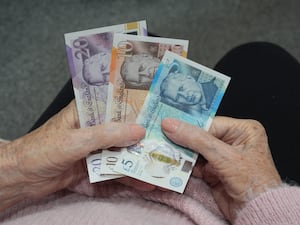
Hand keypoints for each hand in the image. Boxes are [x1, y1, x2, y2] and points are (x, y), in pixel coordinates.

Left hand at [0, 100, 152, 210]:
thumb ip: (106, 135)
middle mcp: (93, 128)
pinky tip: (143, 182)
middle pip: (123, 130)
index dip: (137, 106)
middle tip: (166, 142)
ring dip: (138, 159)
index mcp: (87, 111)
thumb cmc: (40, 151)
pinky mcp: (93, 165)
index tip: (159, 110)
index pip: (116, 103)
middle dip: (143, 137)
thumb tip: (137, 131)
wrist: (21, 179)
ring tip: (159, 166)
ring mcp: (94, 148)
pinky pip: (114, 169)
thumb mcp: (75, 140)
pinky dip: (128, 176)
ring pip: (121, 151)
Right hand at [161, 116, 281, 221]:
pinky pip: (194, 165)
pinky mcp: (213, 171)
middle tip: (161, 137)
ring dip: (180, 154)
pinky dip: (183, 166)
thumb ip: (196, 139)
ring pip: (194, 151)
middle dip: (182, 140)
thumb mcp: (224, 156)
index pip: (209, 123)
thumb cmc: (254, 183)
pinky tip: (172, 164)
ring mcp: (222, 157)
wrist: (258, 213)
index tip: (167, 125)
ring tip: (163, 150)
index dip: (188, 125)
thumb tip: (171, 125)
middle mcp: (232, 141)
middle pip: (200, 136)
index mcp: (242, 131)